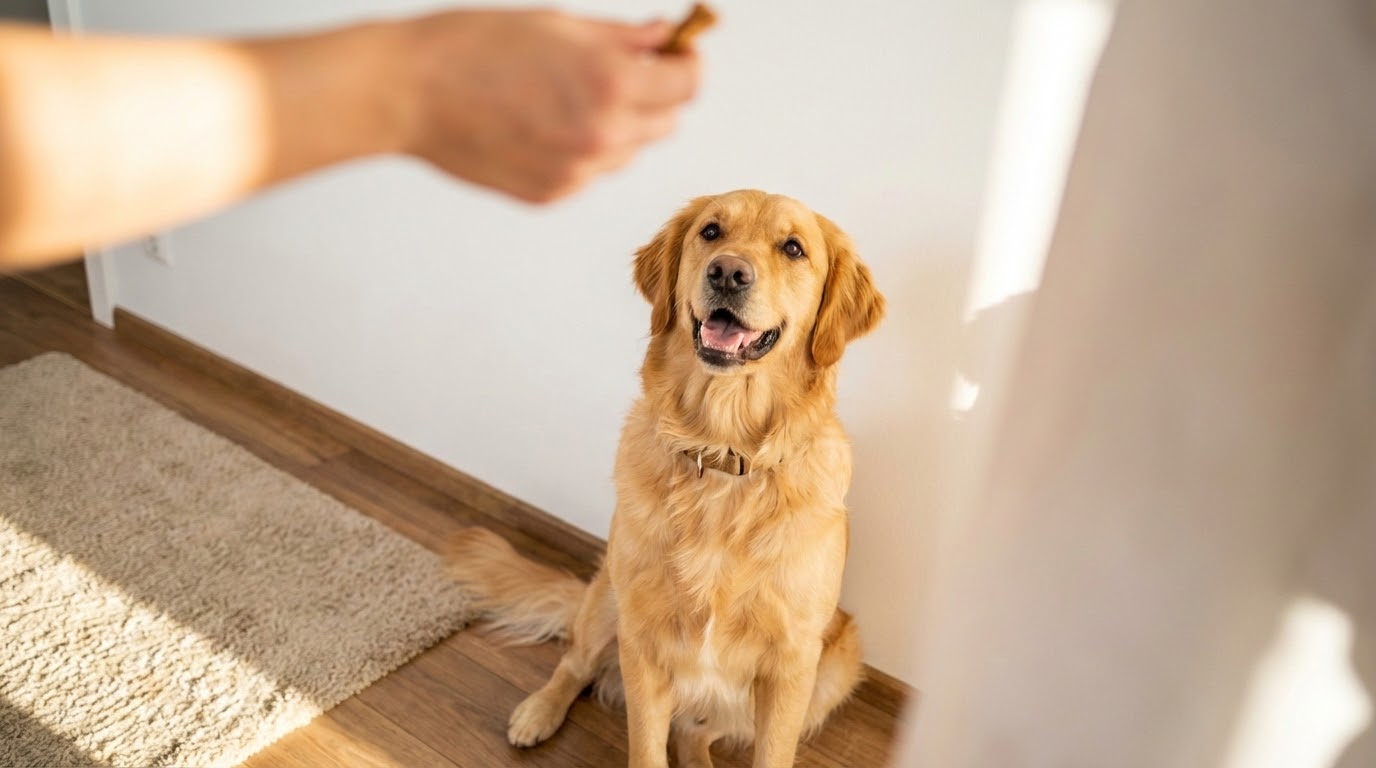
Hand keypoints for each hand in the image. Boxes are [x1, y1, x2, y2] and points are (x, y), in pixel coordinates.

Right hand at [399, 10, 699, 202]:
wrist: (409, 93)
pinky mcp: (553, 193)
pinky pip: (590, 170)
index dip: (685, 64)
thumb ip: (622, 38)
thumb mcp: (559, 25)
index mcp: (611, 83)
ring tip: (568, 97)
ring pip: (629, 150)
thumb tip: (663, 39)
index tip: (675, 55)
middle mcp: (603, 134)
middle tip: (624, 71)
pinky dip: (582, 149)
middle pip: (667, 122)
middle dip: (655, 95)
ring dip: (619, 125)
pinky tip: (541, 124)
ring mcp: (578, 171)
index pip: (688, 84)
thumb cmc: (473, 46)